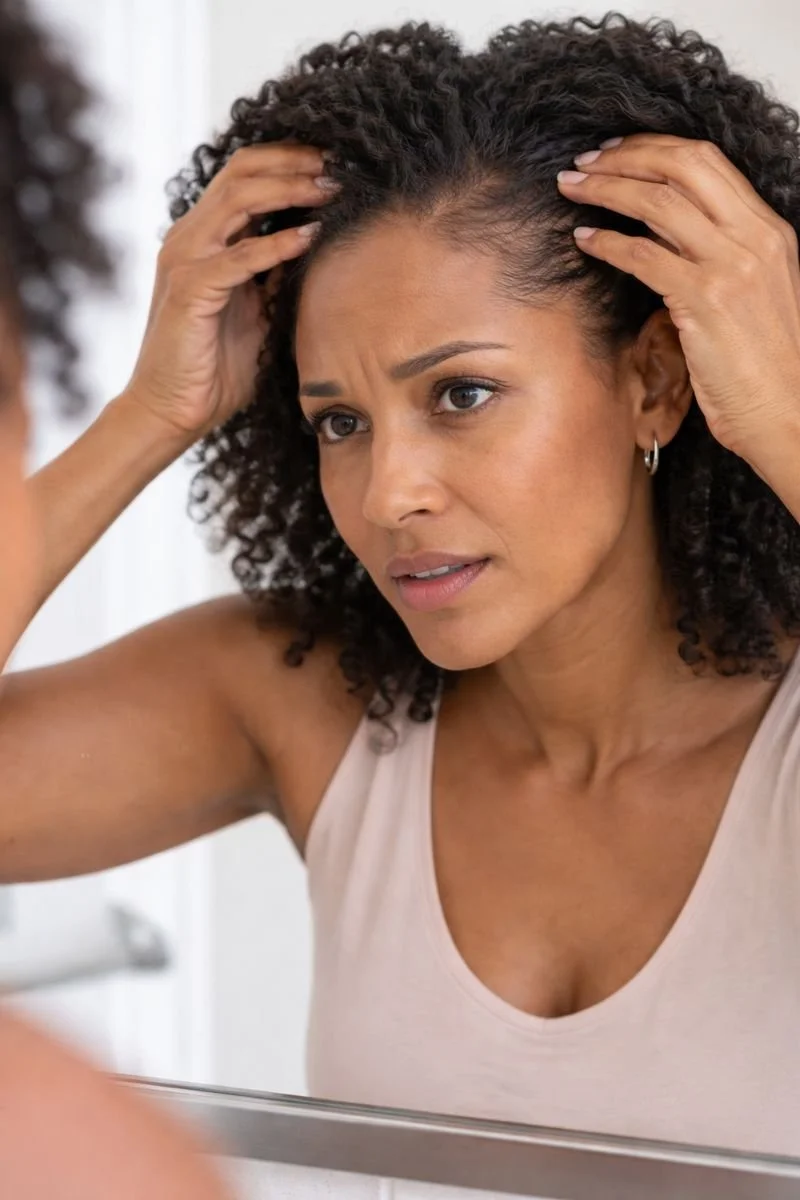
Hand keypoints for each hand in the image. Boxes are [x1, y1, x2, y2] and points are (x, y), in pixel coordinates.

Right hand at [121, 142, 335, 442]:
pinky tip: (311, 237)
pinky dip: (277, 245)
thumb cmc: (215, 367)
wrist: (171, 410)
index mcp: (204, 237)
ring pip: (238, 201)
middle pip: (242, 173)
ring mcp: (185, 260)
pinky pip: (238, 257)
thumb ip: (277, 274)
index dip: (288, 160)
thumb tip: (318, 244)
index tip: (334, 162)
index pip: (244, 175)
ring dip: (290, 190)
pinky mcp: (190, 290)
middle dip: (294, 162)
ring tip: (330, 191)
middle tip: (339, 164)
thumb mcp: (258, 310)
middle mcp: (190, 238)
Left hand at [556, 133, 799, 463]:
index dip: (654, 149)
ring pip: (657, 202)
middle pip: (681, 166)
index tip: (616, 152)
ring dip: (605, 189)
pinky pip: (643, 255)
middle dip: (625, 156)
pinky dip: (607, 242)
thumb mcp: (752, 293)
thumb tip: (661, 231)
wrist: (787, 412)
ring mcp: (731, 266)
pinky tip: (584, 239)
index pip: (707, 161)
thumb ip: (717, 255)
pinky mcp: (704, 300)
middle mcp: (754, 238)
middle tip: (585, 161)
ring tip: (572, 189)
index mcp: (769, 230)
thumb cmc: (764, 367)